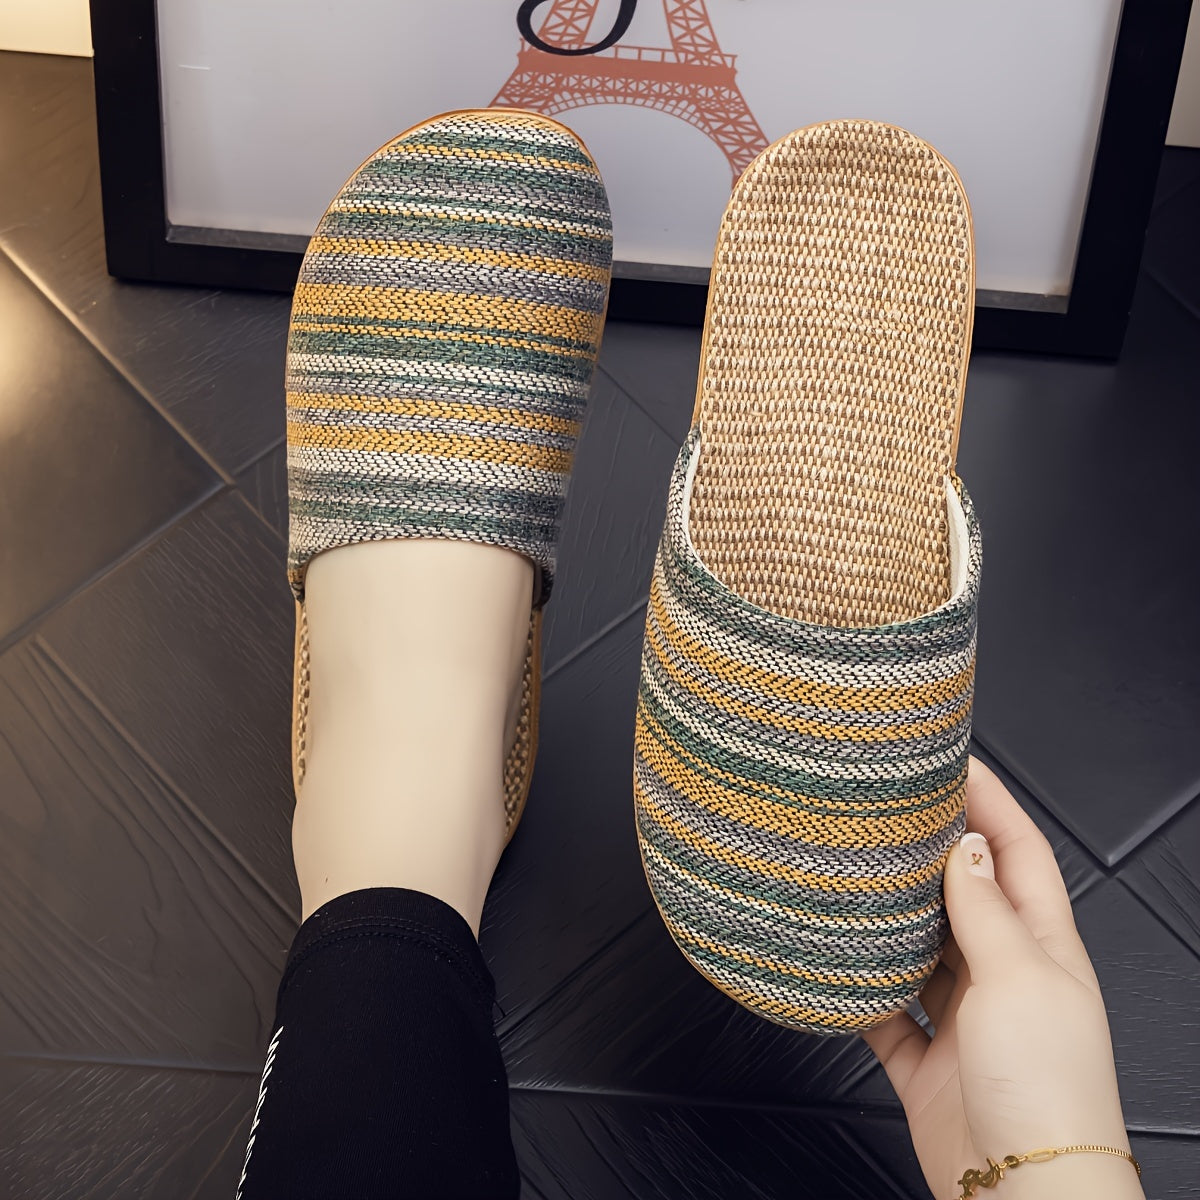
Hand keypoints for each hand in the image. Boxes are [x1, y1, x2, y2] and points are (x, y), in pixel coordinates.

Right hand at [862, 758, 1142, 1198]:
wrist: (1022, 1193)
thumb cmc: (1045, 1089)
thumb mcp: (1018, 979)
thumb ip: (983, 911)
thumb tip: (963, 847)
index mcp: (1044, 947)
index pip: (1018, 852)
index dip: (991, 802)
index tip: (953, 760)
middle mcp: (1005, 976)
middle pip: (965, 895)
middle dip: (931, 850)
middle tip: (889, 809)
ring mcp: (965, 1019)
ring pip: (920, 948)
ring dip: (889, 916)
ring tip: (853, 875)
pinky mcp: (926, 1059)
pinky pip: (883, 1009)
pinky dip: (857, 987)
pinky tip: (833, 964)